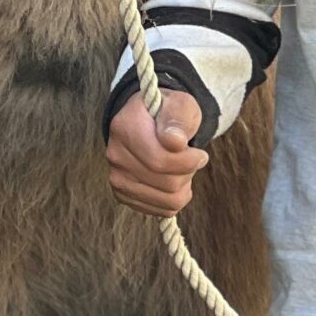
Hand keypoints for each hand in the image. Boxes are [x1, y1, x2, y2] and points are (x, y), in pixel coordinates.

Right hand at [105, 94, 208, 215]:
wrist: (148, 122)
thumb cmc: (168, 113)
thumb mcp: (179, 105)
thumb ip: (177, 118)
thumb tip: (174, 142)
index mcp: (125, 127)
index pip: (160, 160)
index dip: (188, 161)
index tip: (200, 153)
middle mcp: (115, 155)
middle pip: (166, 183)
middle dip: (189, 173)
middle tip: (194, 159)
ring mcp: (116, 177)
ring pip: (166, 200)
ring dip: (184, 187)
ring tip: (184, 171)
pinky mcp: (123, 194)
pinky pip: (159, 210)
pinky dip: (174, 199)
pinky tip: (174, 181)